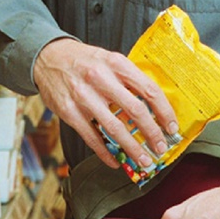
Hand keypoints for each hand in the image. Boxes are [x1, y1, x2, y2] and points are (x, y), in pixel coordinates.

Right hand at [33, 38, 177, 167]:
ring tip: (142, 160)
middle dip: (152, 134)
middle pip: (135, 111)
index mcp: (116, 63)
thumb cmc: (82, 60)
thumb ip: (127, 78)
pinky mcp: (69, 112)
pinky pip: (91, 137)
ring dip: (132, 148)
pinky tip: (114, 160)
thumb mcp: (108, 59)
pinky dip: (104, 153)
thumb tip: (153, 106)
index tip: (172, 127)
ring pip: (115, 128)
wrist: (47, 58)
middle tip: (161, 148)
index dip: (164, 112)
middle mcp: (100, 79)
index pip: (149, 90)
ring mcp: (83, 97)